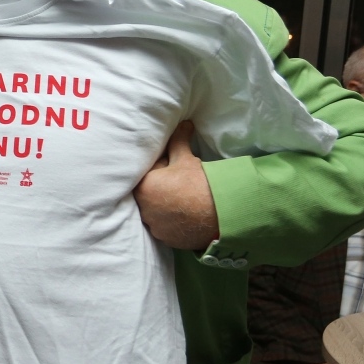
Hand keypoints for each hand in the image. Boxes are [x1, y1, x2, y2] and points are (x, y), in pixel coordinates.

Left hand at [134, 121, 219, 249]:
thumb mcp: (186, 158)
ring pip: (155, 211)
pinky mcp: (166, 239)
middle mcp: (143, 210)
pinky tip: (184, 214)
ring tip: (181, 199)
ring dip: (163, 205)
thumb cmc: (199, 183)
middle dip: (158, 188)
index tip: (170, 167)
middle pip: (148, 194)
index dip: (158, 169)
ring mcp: (154, 227)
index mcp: (142, 187)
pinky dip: (171, 221)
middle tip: (176, 183)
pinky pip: (164, 227)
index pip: (144, 174)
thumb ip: (178, 140)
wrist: (220, 213)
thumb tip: (183, 124)